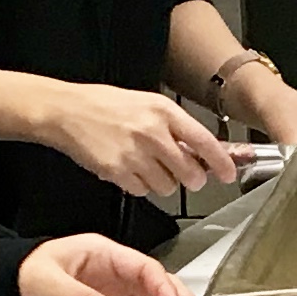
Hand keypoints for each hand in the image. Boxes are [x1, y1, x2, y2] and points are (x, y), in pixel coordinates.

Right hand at [31, 83, 237, 199]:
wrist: (67, 111)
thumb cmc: (107, 105)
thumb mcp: (148, 104)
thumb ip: (175, 126)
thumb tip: (202, 150)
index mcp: (163, 111)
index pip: (204, 141)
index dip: (221, 162)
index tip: (228, 173)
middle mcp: (152, 132)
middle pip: (189, 171)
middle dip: (192, 179)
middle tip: (188, 176)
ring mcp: (134, 154)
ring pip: (167, 186)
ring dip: (164, 182)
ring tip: (149, 166)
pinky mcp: (117, 171)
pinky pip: (142, 191)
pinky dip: (140, 186)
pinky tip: (131, 170)